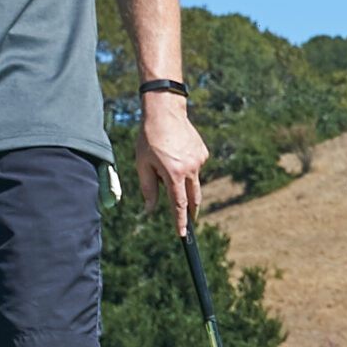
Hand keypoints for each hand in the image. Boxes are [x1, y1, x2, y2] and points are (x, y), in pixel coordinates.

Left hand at [133, 92, 207, 231]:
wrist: (165, 112)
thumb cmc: (149, 139)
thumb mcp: (142, 164)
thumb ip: (148, 189)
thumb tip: (151, 209)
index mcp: (173, 174)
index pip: (178, 204)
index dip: (180, 221)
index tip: (182, 234)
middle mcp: (190, 169)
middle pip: (193, 198)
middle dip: (191, 211)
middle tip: (190, 220)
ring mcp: (199, 160)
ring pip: (193, 180)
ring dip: (183, 181)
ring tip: (167, 162)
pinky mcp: (203, 153)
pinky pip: (195, 167)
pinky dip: (187, 166)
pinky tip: (176, 152)